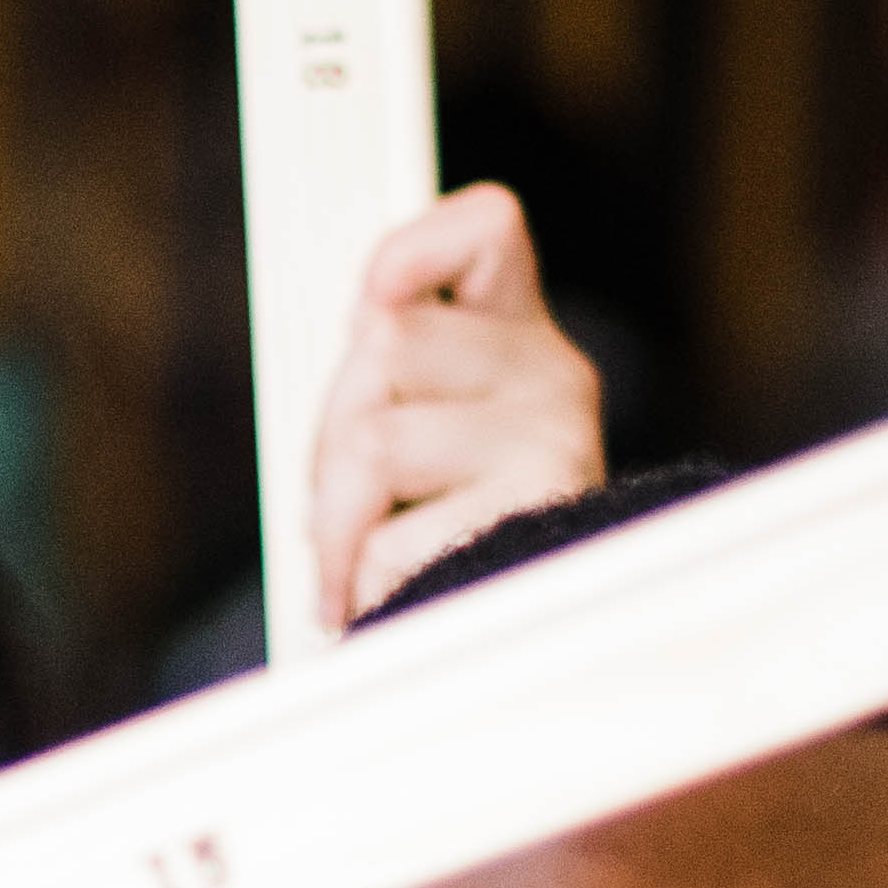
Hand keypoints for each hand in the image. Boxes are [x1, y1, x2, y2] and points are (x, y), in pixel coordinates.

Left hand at [304, 182, 608, 625]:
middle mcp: (553, 376)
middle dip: (332, 432)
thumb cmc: (443, 542)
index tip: (374, 291)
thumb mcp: (409, 441)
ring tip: (373, 556)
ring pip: (374, 440)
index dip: (418, 244)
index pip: (488, 230)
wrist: (526, 657)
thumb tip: (359, 322)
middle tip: (351, 501)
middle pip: (384, 342)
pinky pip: (388, 539)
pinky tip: (400, 594)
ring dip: (340, 519)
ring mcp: (554, 442)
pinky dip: (364, 584)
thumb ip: (383, 378)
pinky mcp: (536, 517)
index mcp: (517, 339)